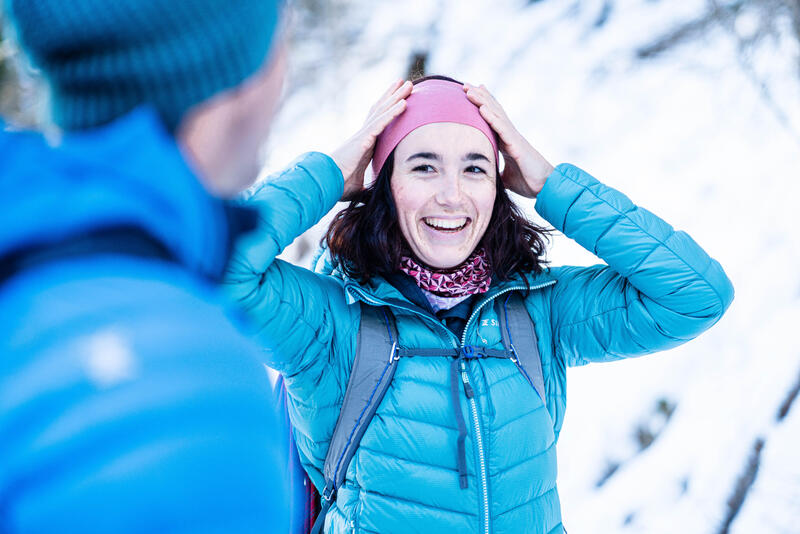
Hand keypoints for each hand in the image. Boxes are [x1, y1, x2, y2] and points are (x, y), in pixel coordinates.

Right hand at [331, 79, 411, 200]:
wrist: (326, 183)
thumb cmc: (337, 185)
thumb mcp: (358, 188)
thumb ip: (367, 191)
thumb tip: (373, 202)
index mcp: (364, 144)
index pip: (379, 122)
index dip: (388, 109)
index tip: (398, 99)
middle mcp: (364, 135)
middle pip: (381, 110)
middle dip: (394, 95)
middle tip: (406, 83)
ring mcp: (363, 135)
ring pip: (383, 111)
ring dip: (396, 97)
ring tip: (409, 84)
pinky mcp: (363, 139)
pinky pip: (381, 122)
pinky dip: (393, 112)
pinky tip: (404, 103)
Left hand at [463, 83, 553, 197]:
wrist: (545, 187)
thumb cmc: (529, 182)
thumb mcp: (506, 178)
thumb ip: (496, 174)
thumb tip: (485, 177)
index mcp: (506, 141)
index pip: (492, 119)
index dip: (482, 106)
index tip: (469, 95)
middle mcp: (510, 135)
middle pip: (493, 111)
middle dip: (480, 97)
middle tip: (465, 86)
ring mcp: (514, 138)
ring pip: (496, 115)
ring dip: (482, 101)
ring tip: (469, 90)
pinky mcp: (517, 144)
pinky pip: (502, 128)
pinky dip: (491, 118)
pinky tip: (482, 108)